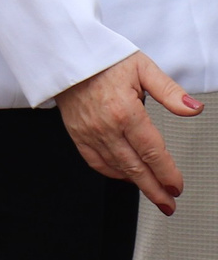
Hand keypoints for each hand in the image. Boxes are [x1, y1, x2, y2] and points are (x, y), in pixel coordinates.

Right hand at [58, 51, 199, 213]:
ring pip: (116, 167)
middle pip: (135, 167)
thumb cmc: (103, 59)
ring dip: (136, 183)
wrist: (66, 56)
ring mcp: (89, 132)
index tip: (177, 186)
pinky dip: (112, 172)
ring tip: (153, 192)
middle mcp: (105, 126)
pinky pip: (95, 161)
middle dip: (155, 189)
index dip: (167, 173)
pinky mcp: (77, 134)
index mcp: (125, 111)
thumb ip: (170, 92)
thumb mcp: (143, 68)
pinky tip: (125, 175)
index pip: (152, 151)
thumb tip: (193, 108)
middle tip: (168, 203)